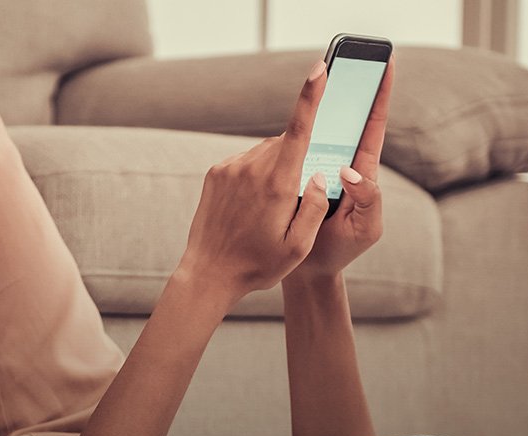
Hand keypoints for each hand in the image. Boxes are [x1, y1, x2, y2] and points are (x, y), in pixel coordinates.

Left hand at [176, 60, 333, 299]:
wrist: (208, 274)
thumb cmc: (258, 265)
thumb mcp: (298, 247)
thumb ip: (315, 207)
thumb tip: (318, 174)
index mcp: (277, 185)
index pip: (298, 130)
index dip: (310, 96)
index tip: (319, 69)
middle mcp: (251, 169)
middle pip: (286, 144)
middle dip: (298, 159)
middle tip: (292, 202)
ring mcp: (230, 168)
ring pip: (267, 152)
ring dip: (277, 169)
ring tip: (267, 210)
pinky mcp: (217, 172)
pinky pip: (247, 162)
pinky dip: (257, 175)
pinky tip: (250, 207)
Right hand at [289, 61, 392, 280]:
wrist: (310, 270)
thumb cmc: (343, 249)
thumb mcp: (367, 229)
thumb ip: (369, 200)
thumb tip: (349, 170)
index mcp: (363, 173)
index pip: (373, 128)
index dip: (380, 97)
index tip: (387, 66)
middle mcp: (341, 164)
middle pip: (345, 120)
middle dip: (348, 89)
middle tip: (348, 60)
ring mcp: (318, 169)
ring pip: (317, 133)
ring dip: (317, 109)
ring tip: (319, 82)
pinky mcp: (295, 176)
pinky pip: (294, 152)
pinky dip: (292, 137)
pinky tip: (289, 124)